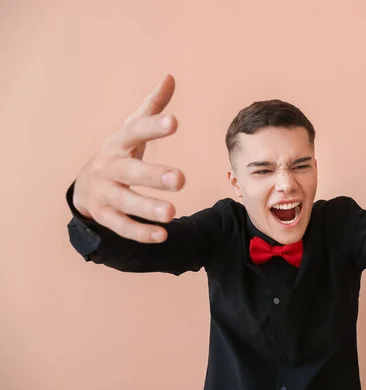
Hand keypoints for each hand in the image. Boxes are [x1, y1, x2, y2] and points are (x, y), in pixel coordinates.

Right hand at [72, 74, 183, 242]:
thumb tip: (170, 77)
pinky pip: (122, 227)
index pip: (135, 132)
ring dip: (148, 209)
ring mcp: (105, 194)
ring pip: (125, 203)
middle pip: (130, 172)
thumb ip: (152, 107)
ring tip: (173, 212)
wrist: (84, 185)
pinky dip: (141, 233)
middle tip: (181, 179)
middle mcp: (109, 168)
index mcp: (118, 144)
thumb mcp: (131, 129)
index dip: (153, 127)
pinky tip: (164, 235)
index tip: (174, 122)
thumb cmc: (118, 153)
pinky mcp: (105, 216)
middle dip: (154, 176)